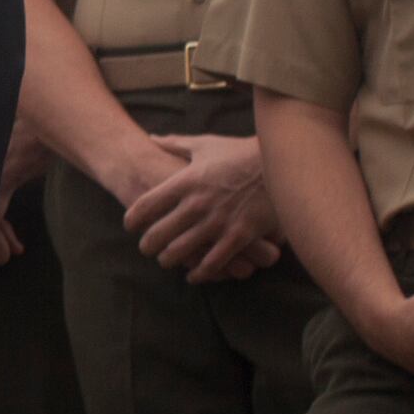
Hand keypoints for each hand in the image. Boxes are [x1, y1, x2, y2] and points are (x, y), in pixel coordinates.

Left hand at [125, 133, 281, 281]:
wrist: (284, 162)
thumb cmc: (242, 153)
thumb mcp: (206, 145)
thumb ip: (176, 144)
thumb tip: (152, 138)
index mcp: (186, 181)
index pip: (146, 205)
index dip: (132, 219)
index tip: (130, 225)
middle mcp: (197, 203)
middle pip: (158, 234)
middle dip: (147, 245)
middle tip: (145, 249)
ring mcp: (218, 221)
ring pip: (181, 252)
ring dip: (169, 259)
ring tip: (166, 261)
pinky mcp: (240, 236)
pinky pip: (213, 263)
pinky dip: (200, 272)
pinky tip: (194, 275)